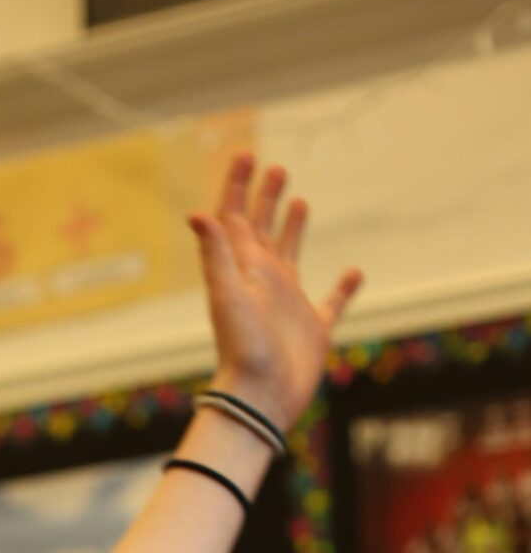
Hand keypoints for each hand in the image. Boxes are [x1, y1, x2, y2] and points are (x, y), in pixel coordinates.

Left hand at [187, 153, 362, 434]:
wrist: (260, 398)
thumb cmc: (242, 348)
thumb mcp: (226, 294)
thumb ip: (216, 251)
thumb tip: (198, 213)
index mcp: (243, 269)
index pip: (236, 218)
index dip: (239, 186)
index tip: (246, 154)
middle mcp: (264, 282)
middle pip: (262, 229)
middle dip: (265, 197)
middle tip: (275, 166)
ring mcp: (289, 305)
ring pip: (291, 256)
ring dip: (293, 228)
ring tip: (299, 201)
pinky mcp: (313, 329)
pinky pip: (333, 303)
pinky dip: (344, 288)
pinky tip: (355, 272)